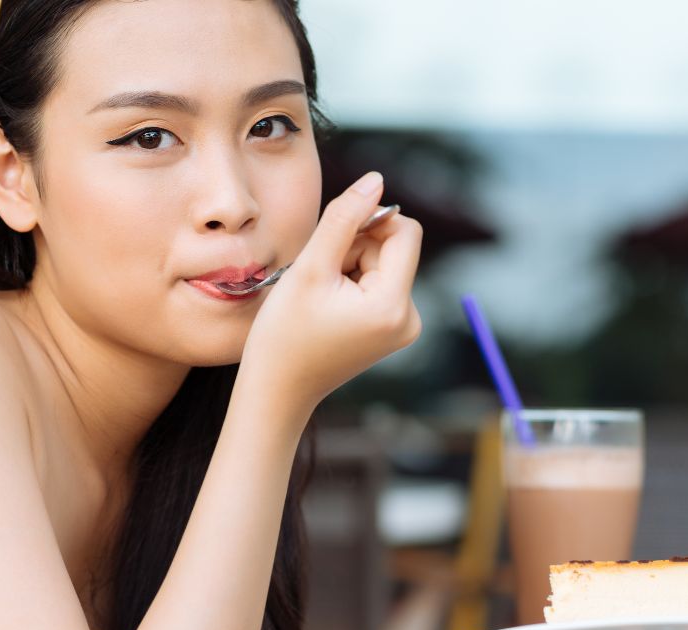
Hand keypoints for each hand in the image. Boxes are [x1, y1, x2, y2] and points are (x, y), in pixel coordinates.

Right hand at [240, 172, 421, 416]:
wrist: (278, 391)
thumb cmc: (285, 335)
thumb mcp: (310, 268)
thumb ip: (344, 218)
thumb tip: (376, 180)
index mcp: (394, 305)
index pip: (405, 232)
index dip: (370, 222)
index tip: (334, 239)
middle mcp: (410, 318)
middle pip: (393, 247)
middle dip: (355, 248)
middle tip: (318, 276)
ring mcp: (403, 327)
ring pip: (383, 263)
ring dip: (350, 265)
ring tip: (320, 295)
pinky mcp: (391, 330)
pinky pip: (379, 283)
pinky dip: (352, 283)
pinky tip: (328, 306)